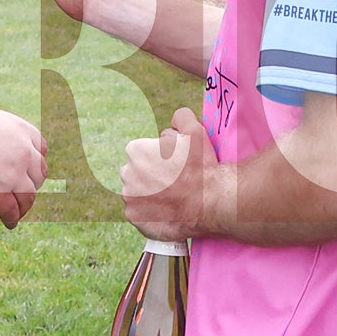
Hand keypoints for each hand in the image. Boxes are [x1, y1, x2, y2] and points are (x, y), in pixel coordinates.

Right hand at [0, 105, 47, 227]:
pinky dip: (12, 219)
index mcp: (19, 130)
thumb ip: (0, 132)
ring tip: (18, 212)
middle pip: (39, 173)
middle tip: (24, 191)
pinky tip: (10, 223)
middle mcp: (22, 151)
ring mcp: (13, 174)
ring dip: (24, 206)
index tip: (30, 170)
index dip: (35, 161)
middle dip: (32, 183)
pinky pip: (12, 211)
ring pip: (29, 196)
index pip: (41, 148)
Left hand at [121, 107, 222, 239]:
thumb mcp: (195, 130)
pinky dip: (151, 213)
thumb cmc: (202, 166)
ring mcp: (129, 198)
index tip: (175, 165)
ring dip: (151, 194)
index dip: (161, 157)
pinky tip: (169, 211)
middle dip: (152, 175)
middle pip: (138, 172)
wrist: (210, 202)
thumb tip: (175, 119)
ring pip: (138, 193)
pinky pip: (140, 213)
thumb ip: (181, 117)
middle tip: (175, 182)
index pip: (144, 152)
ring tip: (174, 198)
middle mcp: (127, 174)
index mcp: (136, 151)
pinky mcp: (134, 218)